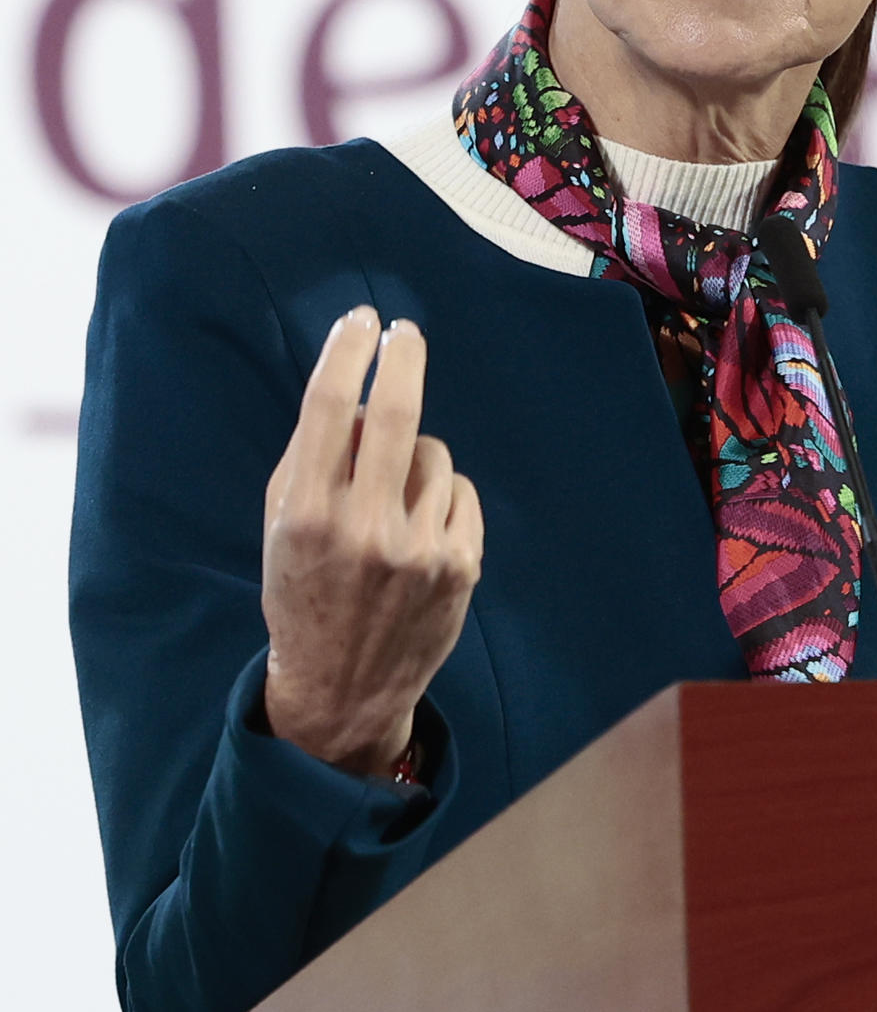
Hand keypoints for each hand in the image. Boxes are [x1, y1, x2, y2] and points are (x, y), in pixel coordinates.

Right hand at [261, 308, 482, 776]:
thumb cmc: (304, 592)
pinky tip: (420, 527)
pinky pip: (459, 492)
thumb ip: (310, 458)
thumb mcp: (280, 525)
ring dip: (415, 457)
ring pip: (433, 453)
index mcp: (307, 515)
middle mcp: (365, 530)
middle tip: (403, 333)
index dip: (347, 354)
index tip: (361, 321)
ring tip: (392, 497)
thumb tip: (359, 395)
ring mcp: (419, 550)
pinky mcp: (461, 567)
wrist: (342, 690)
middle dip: (401, 360)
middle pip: (396, 414)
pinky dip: (441, 496)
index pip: (330, 410)